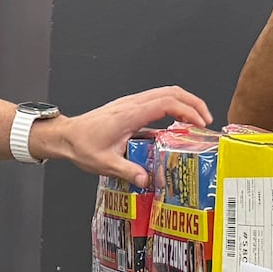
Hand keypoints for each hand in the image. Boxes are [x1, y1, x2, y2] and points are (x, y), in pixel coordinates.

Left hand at [32, 87, 214, 183]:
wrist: (66, 136)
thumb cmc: (81, 146)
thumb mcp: (105, 163)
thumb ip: (128, 170)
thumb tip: (147, 180)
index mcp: (129, 114)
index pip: (166, 103)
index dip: (188, 111)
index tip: (199, 124)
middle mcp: (132, 104)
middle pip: (171, 91)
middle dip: (194, 103)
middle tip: (206, 121)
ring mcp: (131, 103)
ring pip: (165, 93)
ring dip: (184, 103)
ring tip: (197, 121)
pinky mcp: (129, 108)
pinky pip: (156, 101)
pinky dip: (172, 107)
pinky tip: (176, 126)